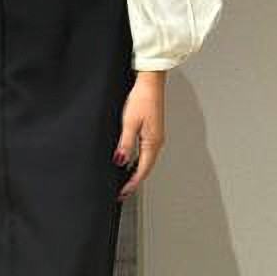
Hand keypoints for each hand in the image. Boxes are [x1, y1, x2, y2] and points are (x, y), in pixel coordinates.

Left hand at [114, 73, 164, 198]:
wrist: (150, 82)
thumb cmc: (142, 98)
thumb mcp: (129, 122)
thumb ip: (125, 143)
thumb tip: (120, 161)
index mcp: (153, 143)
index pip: (142, 170)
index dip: (131, 183)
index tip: (122, 193)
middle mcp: (157, 142)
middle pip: (145, 168)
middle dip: (134, 181)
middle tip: (122, 192)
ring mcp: (155, 137)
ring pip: (145, 160)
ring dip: (136, 172)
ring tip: (124, 181)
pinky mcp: (152, 131)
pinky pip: (145, 152)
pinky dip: (137, 161)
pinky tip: (130, 161)